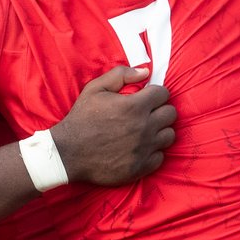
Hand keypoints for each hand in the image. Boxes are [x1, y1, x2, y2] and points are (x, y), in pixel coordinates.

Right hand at [51, 66, 175, 185]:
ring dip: (160, 131)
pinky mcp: (141, 167)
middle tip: (146, 113)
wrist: (68, 153)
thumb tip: (145, 72)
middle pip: (171, 114)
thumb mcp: (94, 89)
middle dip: (160, 110)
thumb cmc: (81, 118)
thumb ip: (121, 75)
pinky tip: (139, 148)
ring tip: (145, 131)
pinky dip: (153, 151)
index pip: (163, 94)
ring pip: (169, 135)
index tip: (145, 97)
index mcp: (134, 106)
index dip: (155, 93)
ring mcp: (144, 149)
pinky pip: (160, 156)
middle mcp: (144, 127)